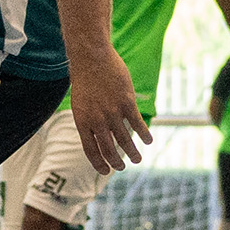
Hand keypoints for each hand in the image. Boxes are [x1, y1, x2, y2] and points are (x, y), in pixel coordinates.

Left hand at [66, 46, 149, 175]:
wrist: (91, 58)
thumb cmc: (85, 80)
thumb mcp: (80, 103)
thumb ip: (89, 121)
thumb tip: (98, 137)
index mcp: (83, 122)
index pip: (91, 150)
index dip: (99, 163)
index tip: (105, 171)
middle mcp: (97, 120)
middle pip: (109, 149)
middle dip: (117, 162)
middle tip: (122, 166)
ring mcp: (113, 112)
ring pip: (125, 139)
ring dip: (132, 152)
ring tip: (137, 159)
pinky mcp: (127, 103)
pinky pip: (137, 123)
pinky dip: (144, 134)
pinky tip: (148, 140)